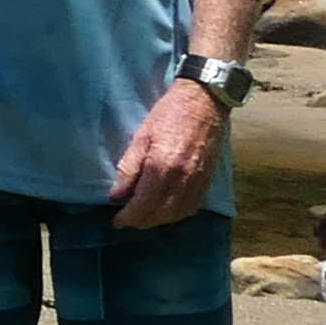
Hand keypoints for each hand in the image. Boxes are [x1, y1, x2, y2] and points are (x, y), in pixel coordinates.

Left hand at [106, 76, 226, 227]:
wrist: (205, 102)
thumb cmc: (168, 115)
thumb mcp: (141, 137)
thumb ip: (129, 168)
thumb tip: (116, 195)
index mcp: (162, 167)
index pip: (143, 204)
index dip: (129, 216)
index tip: (116, 221)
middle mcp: (182, 180)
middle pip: (160, 214)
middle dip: (142, 221)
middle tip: (127, 221)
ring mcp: (198, 182)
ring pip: (177, 214)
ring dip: (159, 221)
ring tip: (143, 219)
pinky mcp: (208, 180)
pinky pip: (192, 207)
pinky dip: (177, 215)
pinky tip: (166, 212)